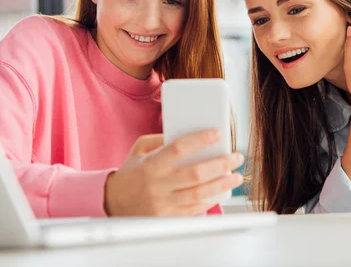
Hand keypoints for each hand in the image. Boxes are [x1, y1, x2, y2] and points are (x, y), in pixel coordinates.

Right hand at [104, 131, 243, 216]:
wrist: (113, 202)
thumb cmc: (131, 172)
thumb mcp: (139, 149)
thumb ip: (161, 139)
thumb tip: (189, 136)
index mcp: (150, 165)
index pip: (178, 149)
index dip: (199, 140)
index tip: (217, 133)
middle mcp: (157, 185)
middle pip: (195, 174)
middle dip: (220, 164)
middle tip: (237, 157)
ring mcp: (163, 203)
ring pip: (199, 194)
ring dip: (221, 184)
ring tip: (236, 176)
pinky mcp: (168, 217)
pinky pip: (195, 209)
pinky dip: (210, 199)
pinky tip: (221, 190)